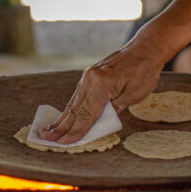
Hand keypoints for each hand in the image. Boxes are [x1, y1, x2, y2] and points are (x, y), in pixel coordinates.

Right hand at [39, 37, 165, 143]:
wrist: (145, 49)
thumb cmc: (144, 71)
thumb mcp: (135, 94)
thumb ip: (116, 108)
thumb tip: (99, 122)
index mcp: (101, 84)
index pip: (86, 114)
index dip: (75, 131)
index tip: (63, 142)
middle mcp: (90, 80)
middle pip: (75, 110)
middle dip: (60, 127)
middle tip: (45, 139)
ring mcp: (88, 78)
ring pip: (73, 103)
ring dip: (61, 119)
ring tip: (47, 131)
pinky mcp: (89, 78)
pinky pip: (77, 97)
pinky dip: (69, 110)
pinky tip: (61, 118)